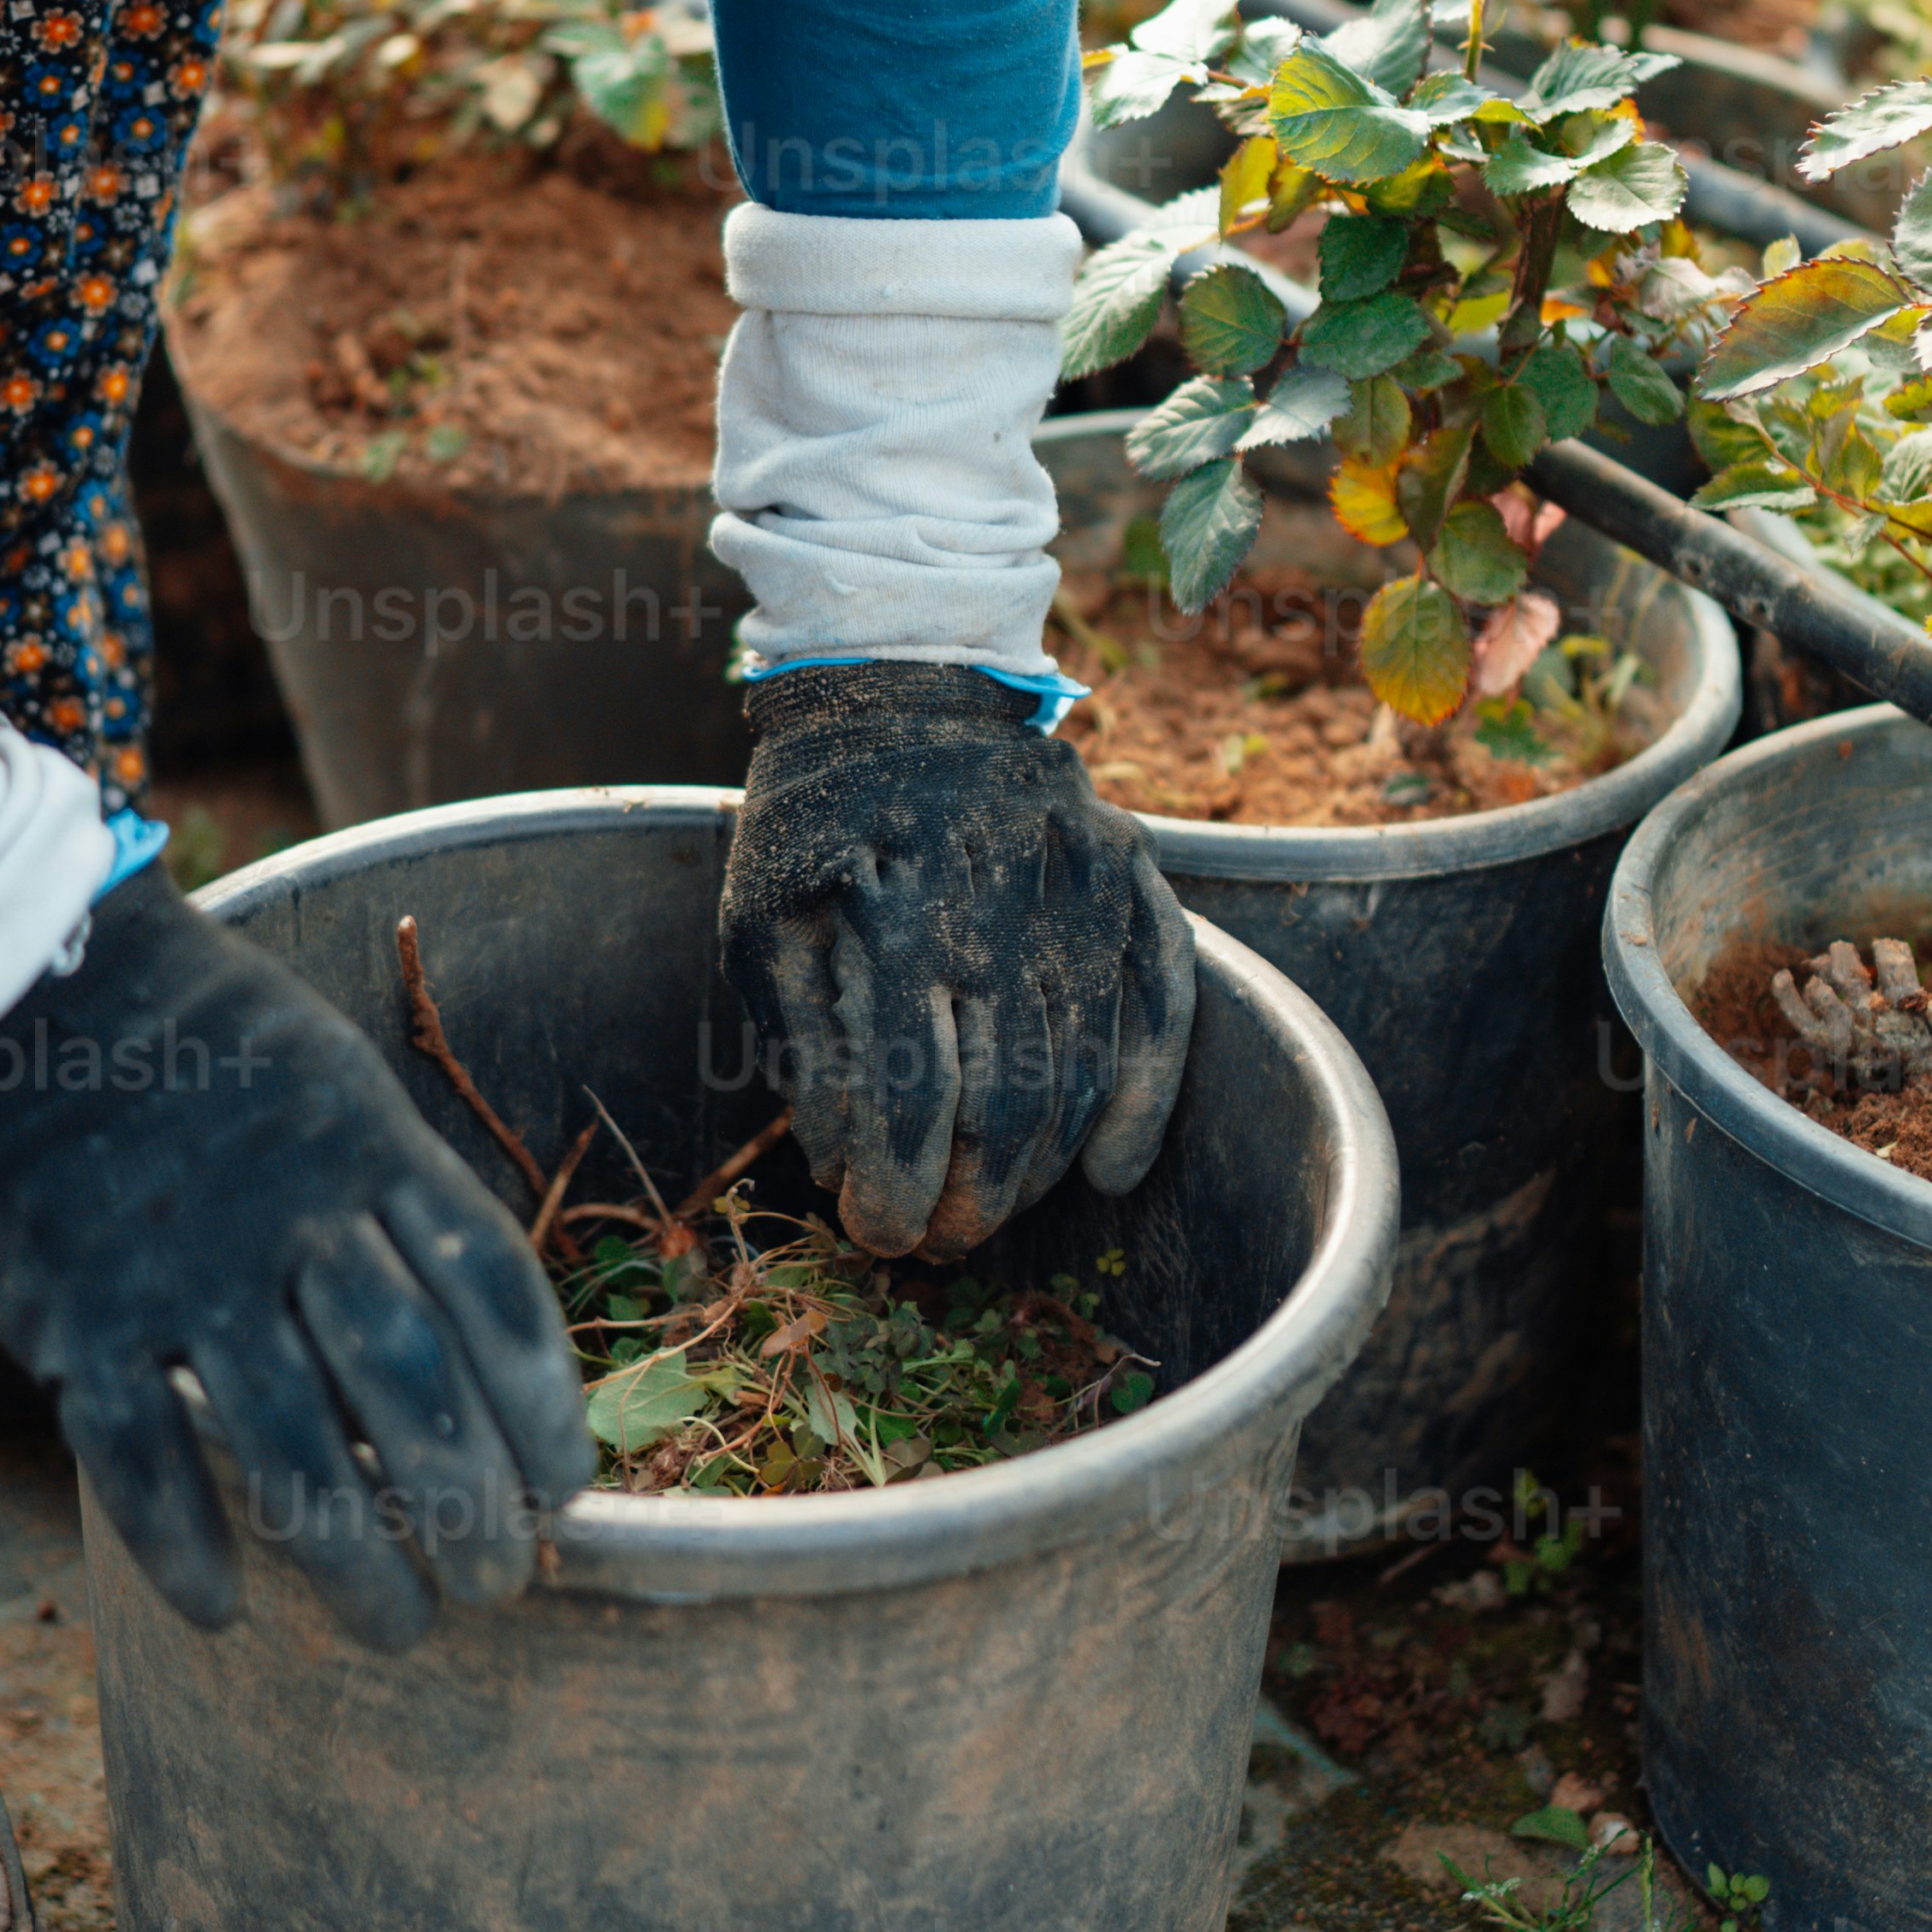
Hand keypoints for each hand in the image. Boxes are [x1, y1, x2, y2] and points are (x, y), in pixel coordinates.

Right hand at [0, 863, 591, 1643]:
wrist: (38, 986)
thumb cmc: (218, 1055)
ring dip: (353, 1559)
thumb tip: (481, 1357)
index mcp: (373, 1151)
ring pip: (288, 1447)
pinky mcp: (74, 1318)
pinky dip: (185, 1547)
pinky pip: (138, 1458)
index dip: (544, 1410)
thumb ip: (403, 1208)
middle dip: (467, 1505)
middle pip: (409, 1386)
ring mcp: (180, 1274)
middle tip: (497, 1583)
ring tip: (397, 1626)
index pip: (493, 1297)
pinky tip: (224, 1610)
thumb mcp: (343, 1086)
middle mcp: (291, 1218)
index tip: (566, 1493)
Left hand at [722, 661, 1197, 1258]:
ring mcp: (1083, 890)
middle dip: (970, 1197)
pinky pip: (1164, 1006)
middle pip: (1009, 1102)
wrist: (908, 690)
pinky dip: (1145, 1099)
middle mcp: (1005, 905)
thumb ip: (809, 1045)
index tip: (875, 1235)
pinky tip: (1110, 1170)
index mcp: (898, 913)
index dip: (895, 1186)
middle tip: (935, 1241)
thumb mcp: (767, 924)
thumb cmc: (818, 822)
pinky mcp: (1133, 878)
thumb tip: (843, 1168)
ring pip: (1083, 1071)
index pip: (911, 1092)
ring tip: (991, 1212)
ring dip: (1041, 1168)